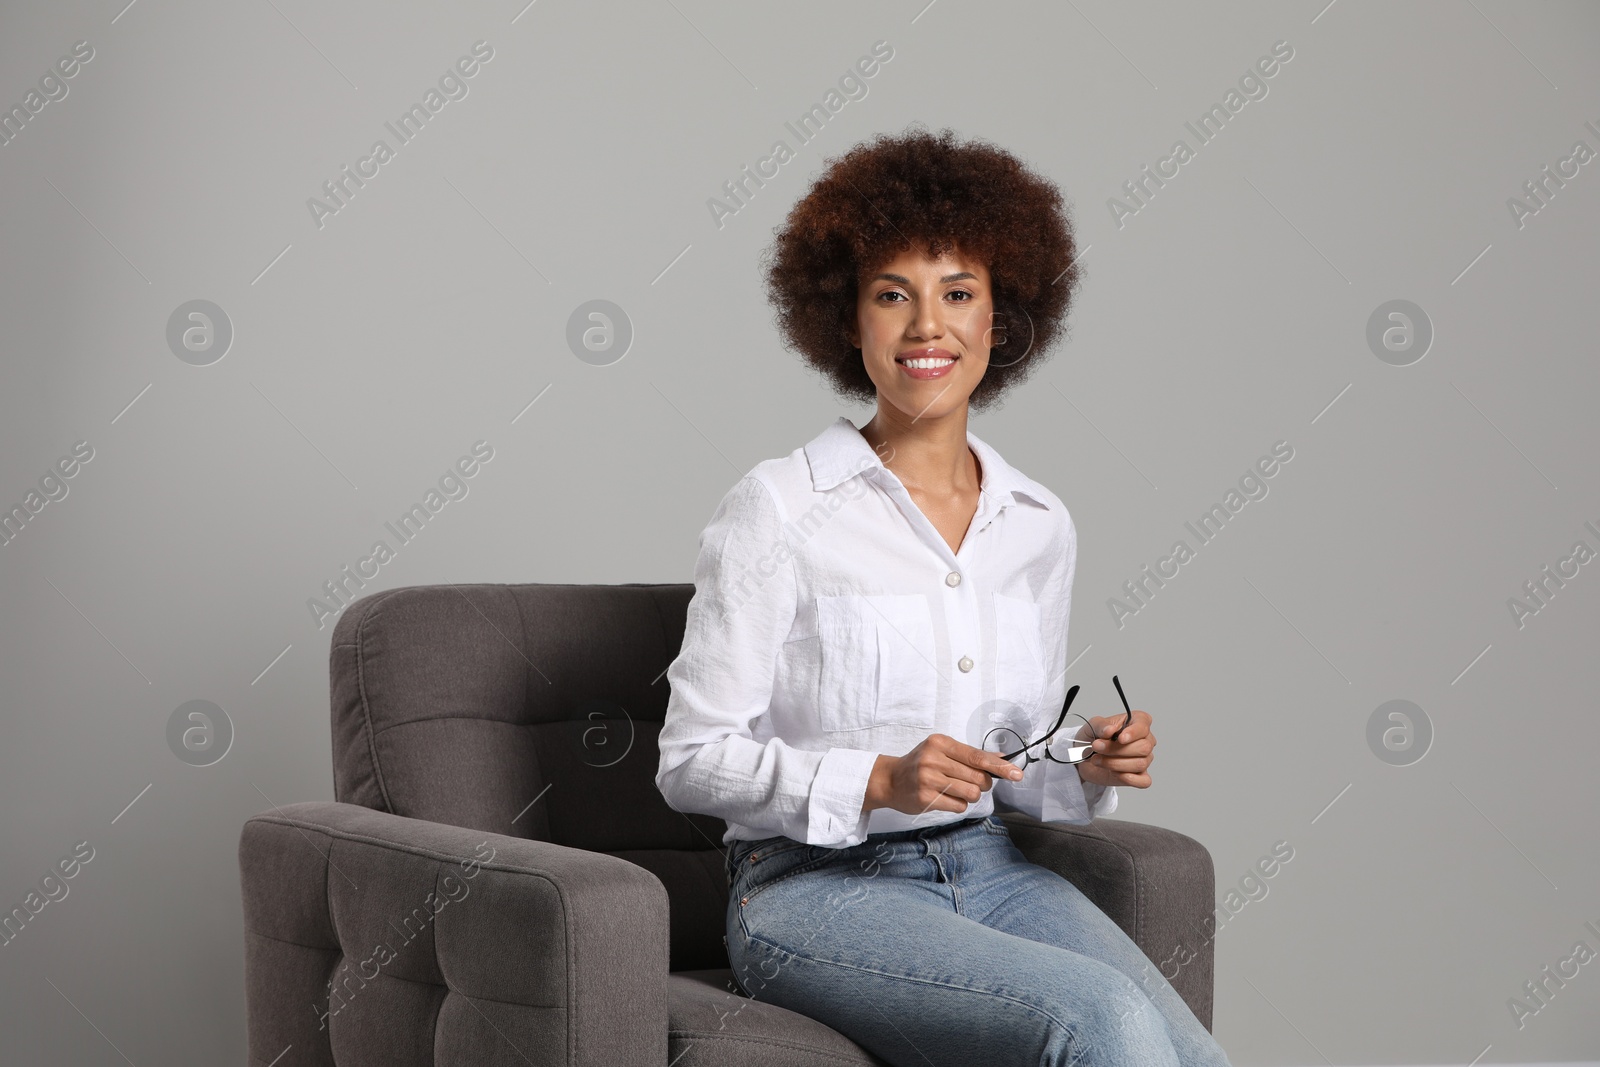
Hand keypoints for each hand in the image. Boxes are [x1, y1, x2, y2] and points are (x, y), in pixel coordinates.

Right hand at [862, 733, 1023, 816]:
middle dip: (982, 784)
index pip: (977, 756)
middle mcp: (933, 759)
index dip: (999, 767)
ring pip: (971, 794)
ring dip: (970, 795)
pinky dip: (958, 804)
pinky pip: (959, 806)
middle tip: (970, 782)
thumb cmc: (920, 764)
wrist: (889, 779)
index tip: (1016, 774)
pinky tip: (945, 797)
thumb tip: (1002, 760)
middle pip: (978, 778)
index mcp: (940, 743)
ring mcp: (928, 779)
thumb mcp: (942, 751)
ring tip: (955, 789)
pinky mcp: (925, 798)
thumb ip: (970, 755)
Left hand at [1074, 709, 1154, 788]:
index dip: (1134, 732)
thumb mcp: (1092, 726)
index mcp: (1137, 722)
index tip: (1120, 738)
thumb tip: (1110, 730)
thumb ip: (1101, 726)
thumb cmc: (1094, 737)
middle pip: (1143, 747)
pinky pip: (1143, 781)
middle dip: (1116, 750)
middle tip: (1097, 747)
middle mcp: (1145, 740)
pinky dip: (1128, 778)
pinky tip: (1114, 773)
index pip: (1144, 724)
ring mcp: (1145, 758)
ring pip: (1140, 764)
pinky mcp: (1140, 776)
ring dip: (1114, 763)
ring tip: (1097, 760)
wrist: (1085, 757)